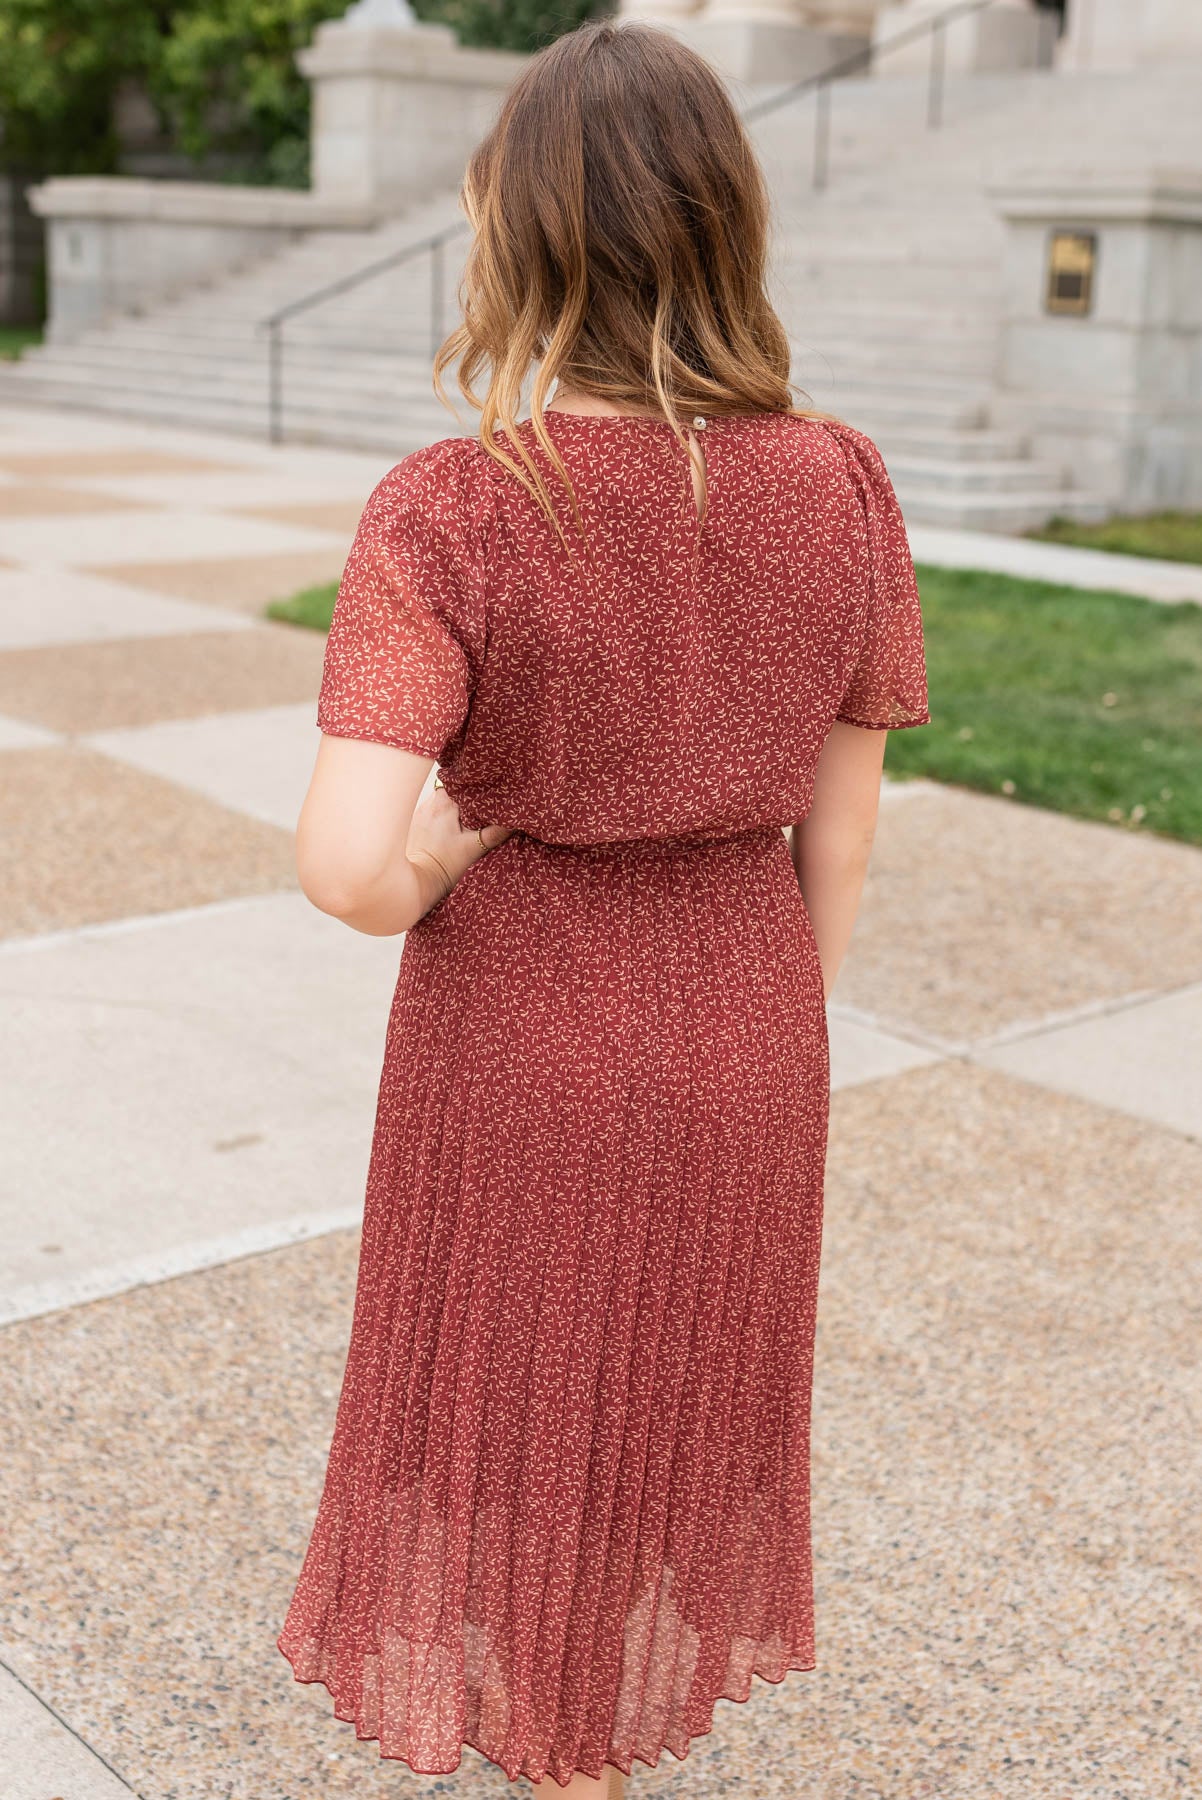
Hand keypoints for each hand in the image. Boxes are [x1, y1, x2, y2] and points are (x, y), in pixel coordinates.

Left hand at [406, 781, 512, 914]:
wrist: (419, 880)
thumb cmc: (445, 865)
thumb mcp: (475, 848)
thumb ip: (496, 832)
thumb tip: (514, 820)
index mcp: (446, 804)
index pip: (464, 783)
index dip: (478, 786)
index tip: (488, 792)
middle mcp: (431, 803)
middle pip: (454, 789)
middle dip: (467, 795)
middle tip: (479, 807)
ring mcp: (422, 811)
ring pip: (444, 798)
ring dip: (454, 805)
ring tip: (464, 818)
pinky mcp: (417, 822)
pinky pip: (434, 809)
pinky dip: (443, 814)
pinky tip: (450, 827)